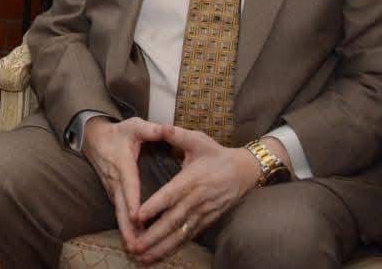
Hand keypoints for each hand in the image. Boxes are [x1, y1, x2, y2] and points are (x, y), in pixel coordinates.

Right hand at [80, 117, 170, 250]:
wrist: (94, 137)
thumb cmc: (119, 132)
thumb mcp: (134, 126)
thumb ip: (150, 129)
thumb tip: (166, 129)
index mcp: (123, 163)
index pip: (128, 184)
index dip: (132, 199)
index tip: (136, 215)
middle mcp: (116, 179)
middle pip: (121, 206)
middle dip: (128, 226)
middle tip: (136, 244)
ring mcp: (112, 188)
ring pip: (118, 212)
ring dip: (126, 230)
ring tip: (135, 247)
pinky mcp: (112, 193)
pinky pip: (119, 211)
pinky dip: (124, 226)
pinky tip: (133, 238)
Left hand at [128, 125, 259, 264]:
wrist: (245, 171)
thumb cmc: (217, 153)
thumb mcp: (198, 139)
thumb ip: (177, 134)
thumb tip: (160, 126)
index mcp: (192, 179)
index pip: (171, 194)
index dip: (155, 205)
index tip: (138, 215)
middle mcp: (197, 199)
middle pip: (173, 220)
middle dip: (153, 235)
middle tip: (135, 246)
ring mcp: (203, 212)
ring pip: (181, 233)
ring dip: (162, 246)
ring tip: (143, 257)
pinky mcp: (207, 220)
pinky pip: (189, 236)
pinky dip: (175, 246)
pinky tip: (161, 255)